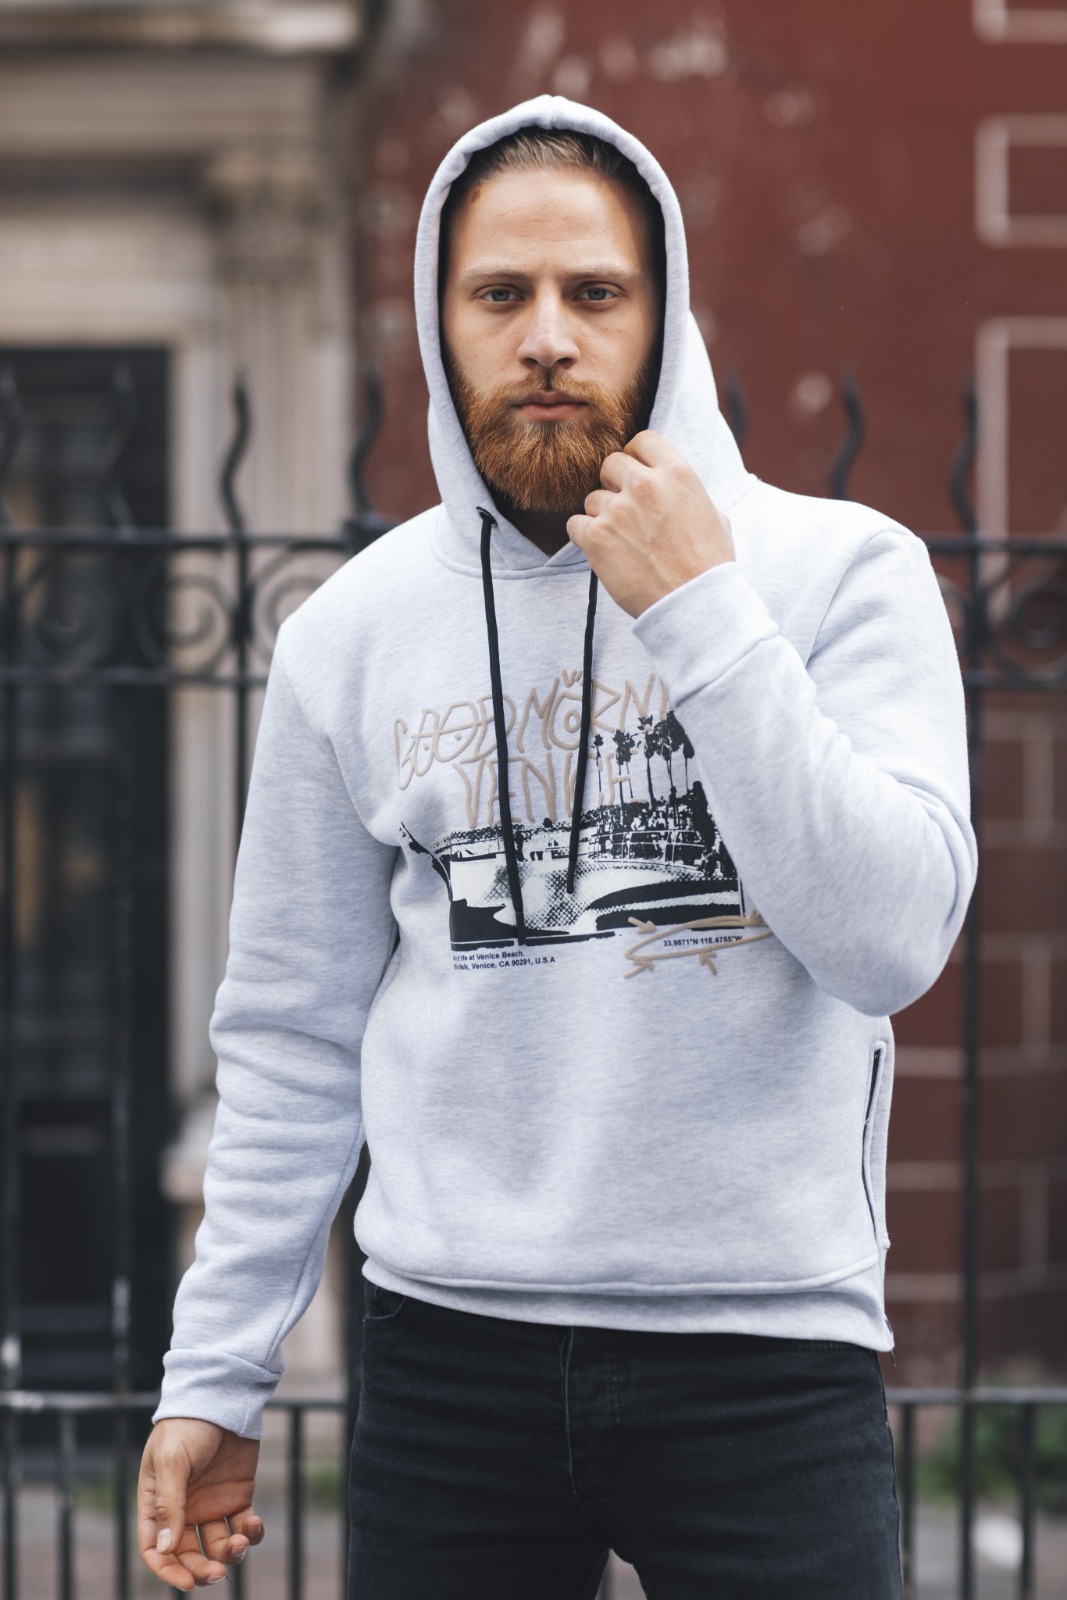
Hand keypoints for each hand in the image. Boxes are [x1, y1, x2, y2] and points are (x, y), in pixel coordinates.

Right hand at [138, 1417, 263, 1589]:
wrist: (222, 1395)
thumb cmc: (187, 1425)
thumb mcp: (171, 1461)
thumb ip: (168, 1504)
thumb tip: (165, 1549)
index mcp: (156, 1503)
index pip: (154, 1549)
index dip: (167, 1570)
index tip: (187, 1583)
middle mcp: (182, 1510)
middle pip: (187, 1555)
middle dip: (201, 1570)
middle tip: (217, 1573)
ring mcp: (210, 1504)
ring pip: (217, 1546)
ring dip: (229, 1553)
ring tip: (240, 1542)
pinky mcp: (238, 1496)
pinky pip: (243, 1527)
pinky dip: (251, 1534)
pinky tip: (254, 1525)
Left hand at [566, 430, 733, 616]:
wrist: (693, 604)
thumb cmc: (709, 566)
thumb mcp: (714, 515)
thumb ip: (686, 492)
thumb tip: (674, 485)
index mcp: (678, 473)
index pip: (642, 440)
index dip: (636, 458)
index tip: (636, 477)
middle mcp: (646, 485)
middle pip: (610, 464)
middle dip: (614, 485)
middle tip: (626, 513)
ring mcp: (618, 510)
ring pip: (592, 499)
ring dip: (602, 518)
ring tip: (623, 544)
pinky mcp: (596, 537)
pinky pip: (575, 524)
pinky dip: (585, 538)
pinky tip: (606, 554)